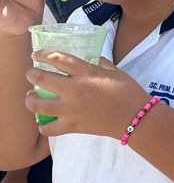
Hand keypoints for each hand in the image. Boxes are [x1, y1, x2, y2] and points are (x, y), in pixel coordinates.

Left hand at [26, 52, 150, 139]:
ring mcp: (70, 109)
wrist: (135, 117)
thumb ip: (97, 63)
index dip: (42, 54)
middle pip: (40, 78)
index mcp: (86, 73)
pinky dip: (44, 125)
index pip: (57, 58)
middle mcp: (74, 89)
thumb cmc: (128, 91)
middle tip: (31, 73)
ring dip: (30, 99)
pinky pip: (47, 128)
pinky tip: (46, 121)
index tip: (36, 55)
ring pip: (37, 104)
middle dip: (31, 74)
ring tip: (31, 97)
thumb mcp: (114, 70)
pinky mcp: (71, 126)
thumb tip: (85, 60)